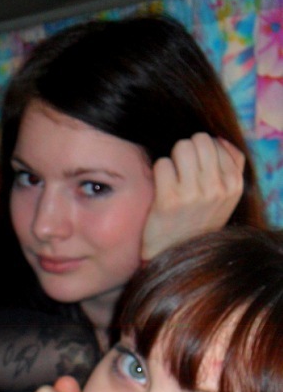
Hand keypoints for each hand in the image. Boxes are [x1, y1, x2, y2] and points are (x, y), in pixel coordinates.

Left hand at [141, 133, 244, 260]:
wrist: (174, 252)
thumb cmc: (197, 220)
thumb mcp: (225, 198)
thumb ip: (231, 166)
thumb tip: (219, 139)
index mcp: (233, 185)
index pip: (215, 142)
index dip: (200, 150)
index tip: (195, 169)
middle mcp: (217, 188)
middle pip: (198, 140)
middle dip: (186, 150)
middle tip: (180, 169)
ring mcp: (193, 194)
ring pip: (181, 148)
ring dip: (172, 159)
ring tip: (172, 177)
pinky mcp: (169, 200)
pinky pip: (162, 164)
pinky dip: (158, 172)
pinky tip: (161, 188)